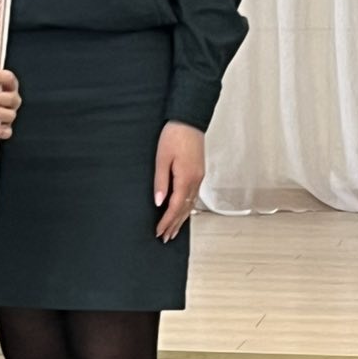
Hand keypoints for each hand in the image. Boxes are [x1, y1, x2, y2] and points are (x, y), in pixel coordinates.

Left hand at [153, 120, 204, 241]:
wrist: (189, 120)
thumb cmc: (174, 136)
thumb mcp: (162, 158)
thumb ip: (161, 182)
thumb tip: (159, 202)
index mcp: (186, 178)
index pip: (175, 206)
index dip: (167, 221)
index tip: (159, 231)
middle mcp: (195, 180)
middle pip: (185, 209)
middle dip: (174, 225)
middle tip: (165, 238)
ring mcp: (199, 177)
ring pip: (190, 204)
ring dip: (182, 219)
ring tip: (174, 231)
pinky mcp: (198, 173)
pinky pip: (193, 196)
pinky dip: (187, 207)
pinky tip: (183, 212)